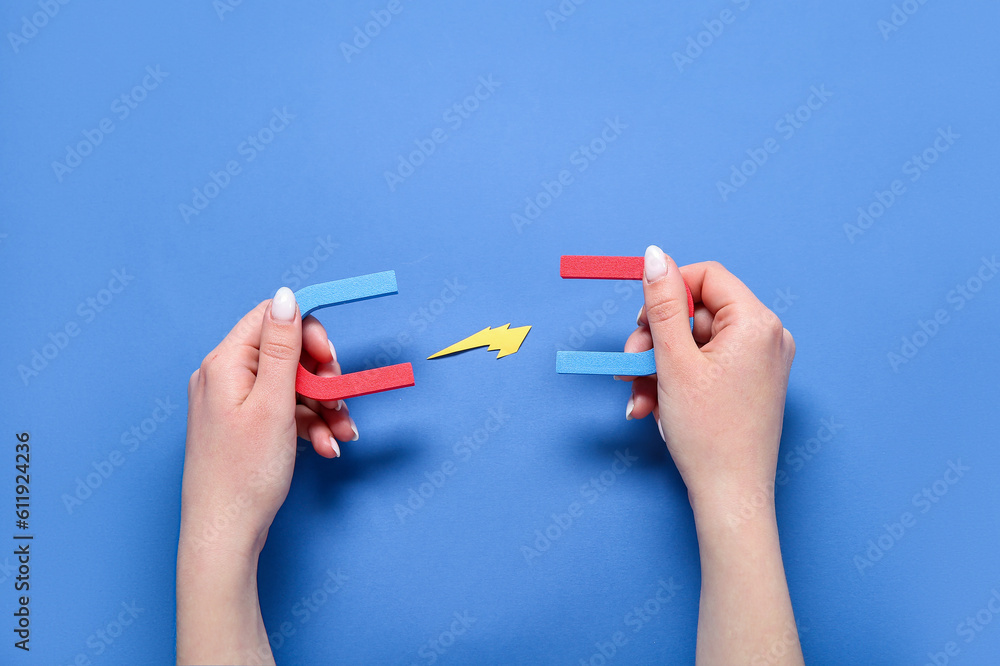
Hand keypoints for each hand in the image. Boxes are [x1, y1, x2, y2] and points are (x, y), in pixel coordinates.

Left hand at [177, 287, 357, 664]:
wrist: (224, 536)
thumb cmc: (244, 473)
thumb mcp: (274, 403)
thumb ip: (283, 347)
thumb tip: (287, 295)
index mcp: (225, 363)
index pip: (271, 319)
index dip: (308, 333)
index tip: (332, 359)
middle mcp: (224, 377)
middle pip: (286, 354)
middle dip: (323, 377)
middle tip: (341, 401)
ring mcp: (232, 403)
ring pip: (291, 386)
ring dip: (324, 407)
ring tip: (342, 435)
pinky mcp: (243, 427)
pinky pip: (284, 412)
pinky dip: (310, 426)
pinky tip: (328, 448)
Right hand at [622, 246, 802, 664]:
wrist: (731, 497)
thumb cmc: (708, 434)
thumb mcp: (673, 361)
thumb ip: (661, 304)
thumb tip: (654, 255)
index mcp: (757, 323)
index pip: (707, 277)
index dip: (666, 293)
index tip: (641, 321)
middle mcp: (767, 337)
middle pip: (696, 313)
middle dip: (655, 340)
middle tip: (630, 365)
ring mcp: (761, 363)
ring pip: (694, 344)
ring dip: (658, 368)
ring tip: (639, 399)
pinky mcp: (750, 385)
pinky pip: (705, 367)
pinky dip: (676, 381)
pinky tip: (654, 408)